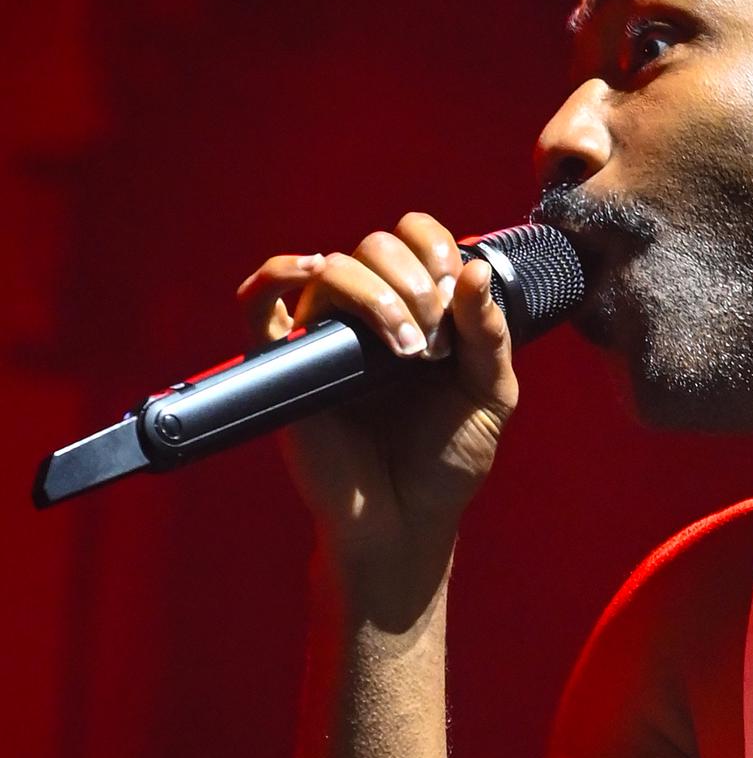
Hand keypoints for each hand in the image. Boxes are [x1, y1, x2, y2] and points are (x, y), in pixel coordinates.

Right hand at [236, 212, 517, 568]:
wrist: (408, 520)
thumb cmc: (446, 462)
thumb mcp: (489, 395)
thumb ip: (489, 335)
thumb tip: (474, 271)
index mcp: (417, 310)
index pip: (415, 237)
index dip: (437, 250)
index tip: (457, 299)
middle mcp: (367, 314)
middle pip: (374, 246)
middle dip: (413, 283)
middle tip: (434, 344)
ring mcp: (325, 335)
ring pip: (331, 268)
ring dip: (376, 295)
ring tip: (407, 350)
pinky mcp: (286, 363)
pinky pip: (258, 301)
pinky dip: (278, 273)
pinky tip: (311, 273)